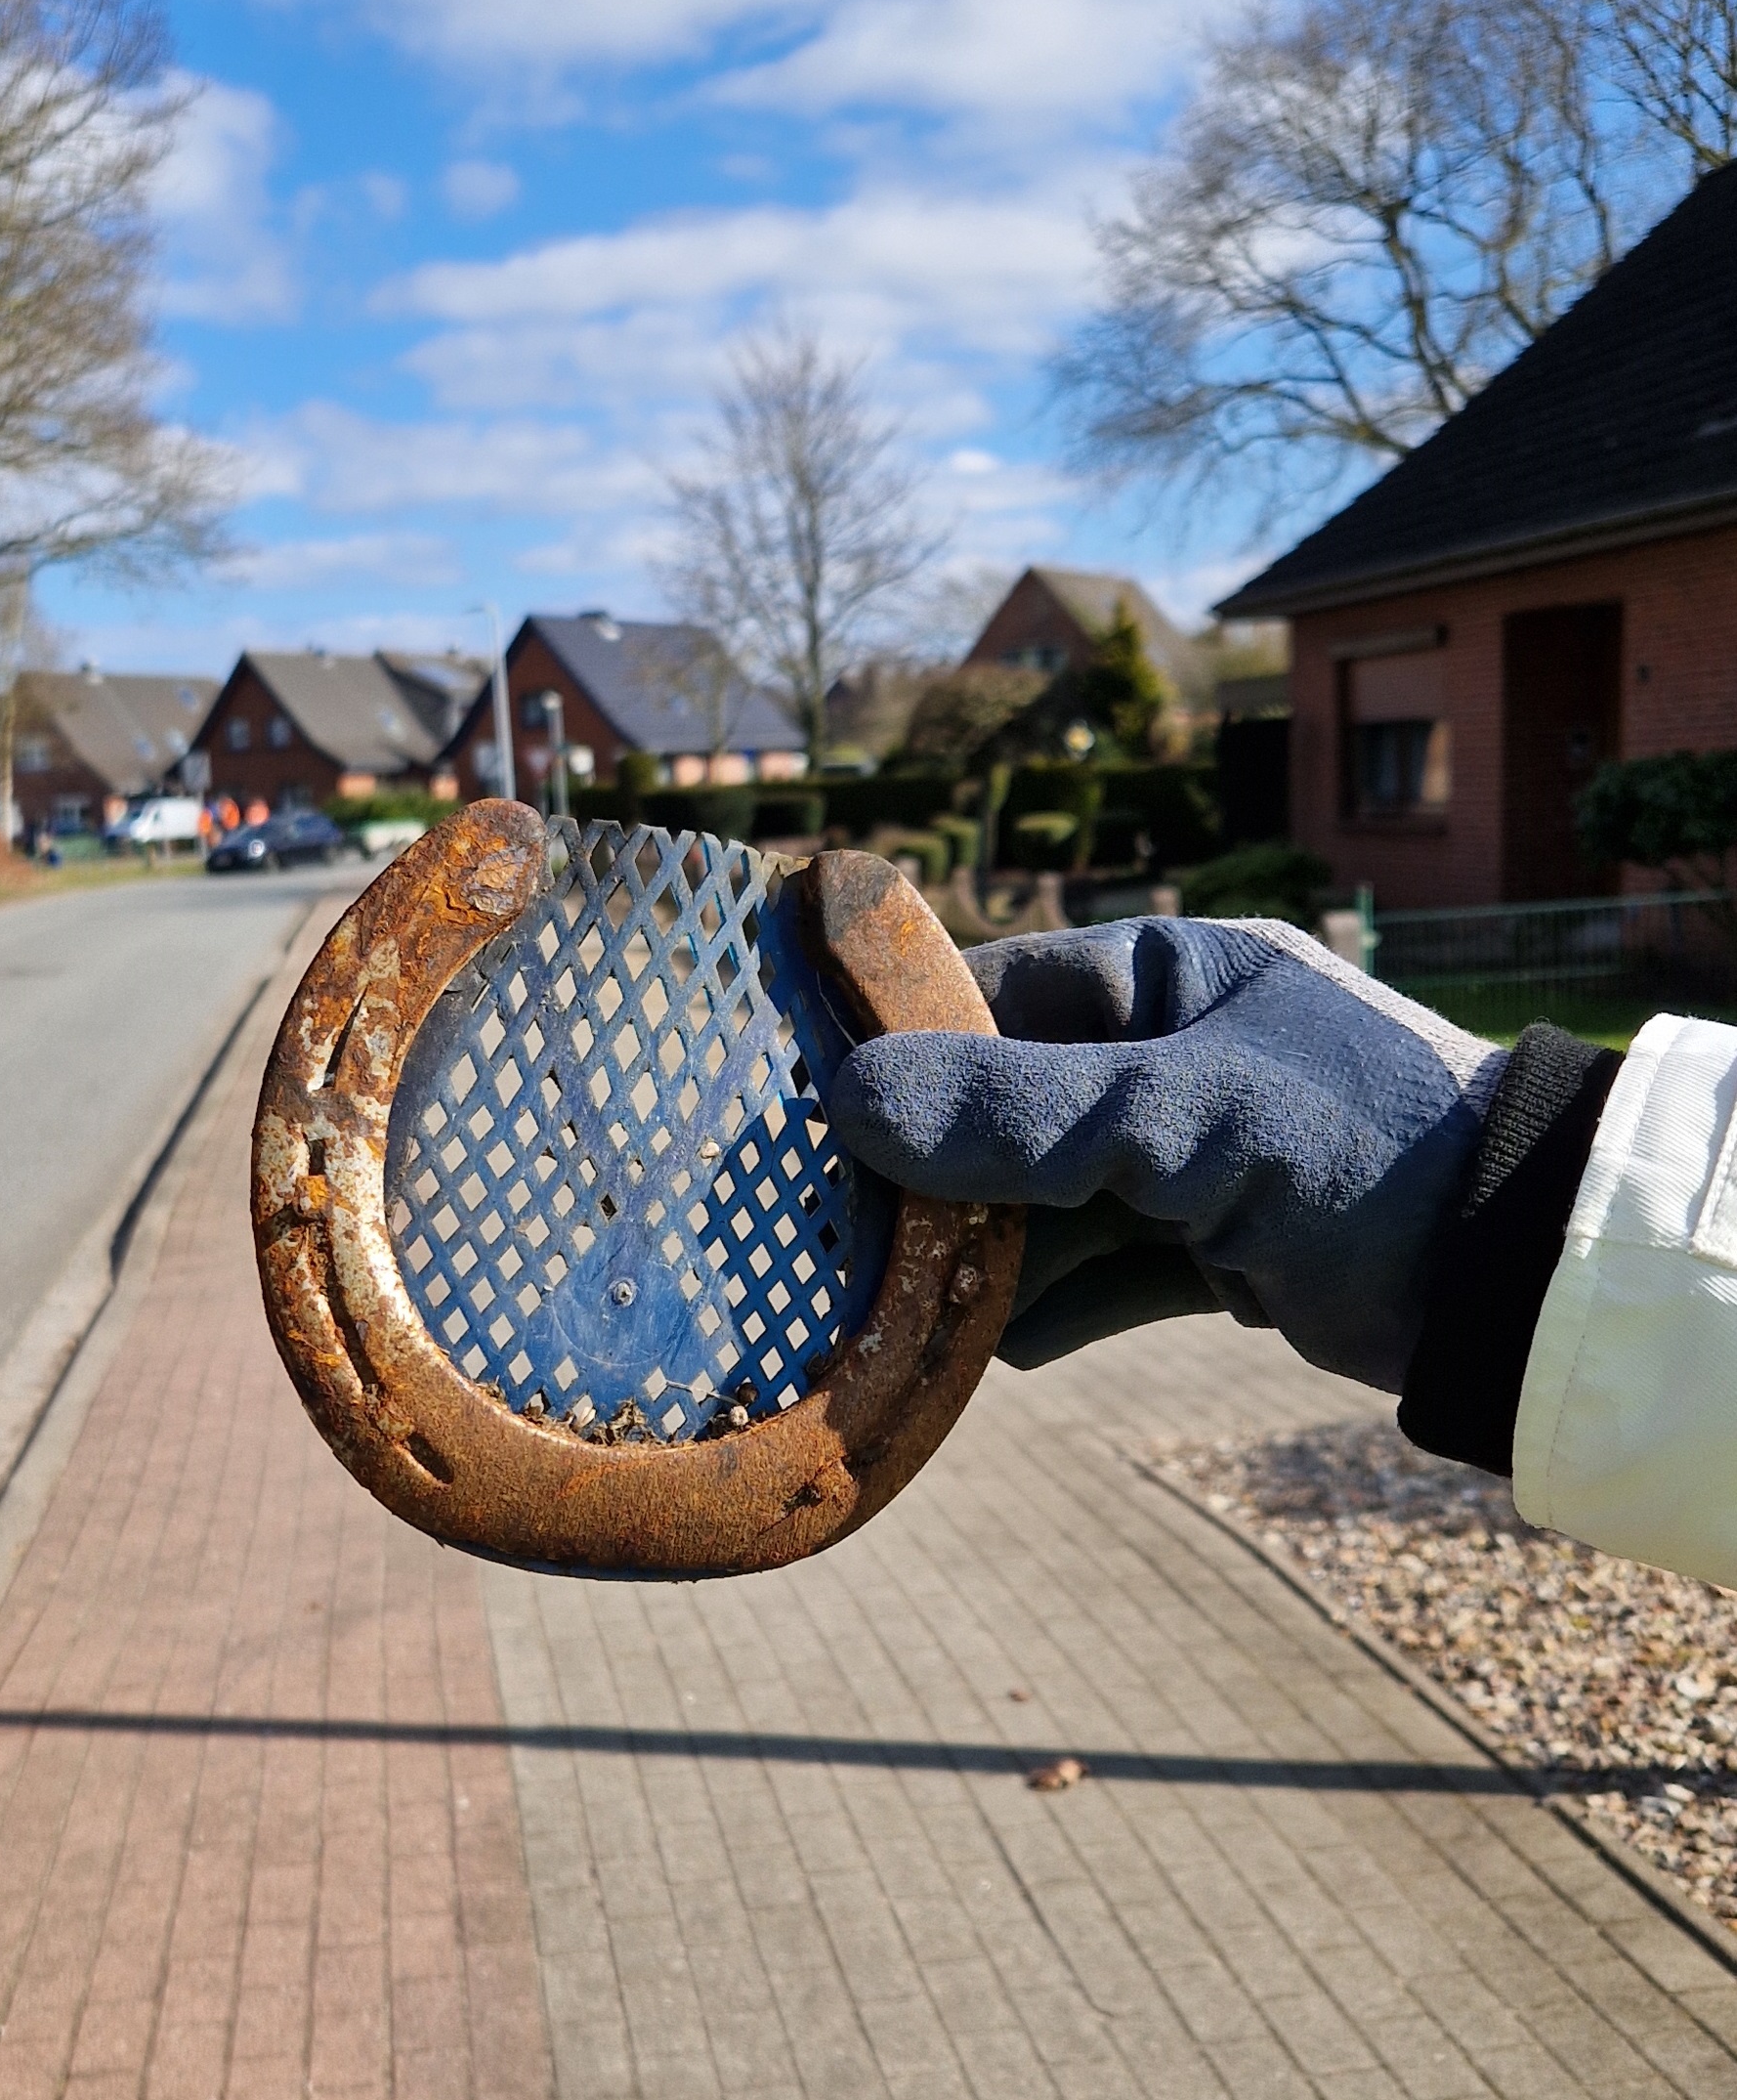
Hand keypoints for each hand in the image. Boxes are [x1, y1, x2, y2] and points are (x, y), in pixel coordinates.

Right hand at [827, 917, 1507, 1392]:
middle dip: (935, 1181)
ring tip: (909, 1313)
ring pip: (1039, 1204)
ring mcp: (1183, 1156)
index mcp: (1158, 976)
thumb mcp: (1177, 1115)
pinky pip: (1095, 1273)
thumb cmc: (1358, 1146)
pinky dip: (1052, 1310)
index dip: (897, 1053)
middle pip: (998, 1112)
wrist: (1515, 1278)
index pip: (987, 998)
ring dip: (986, 1261)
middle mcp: (1160, 1055)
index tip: (808, 1112)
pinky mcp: (1208, 1247)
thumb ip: (1015, 1112)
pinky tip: (1000, 1347)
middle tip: (848, 1237)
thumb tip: (847, 1100)